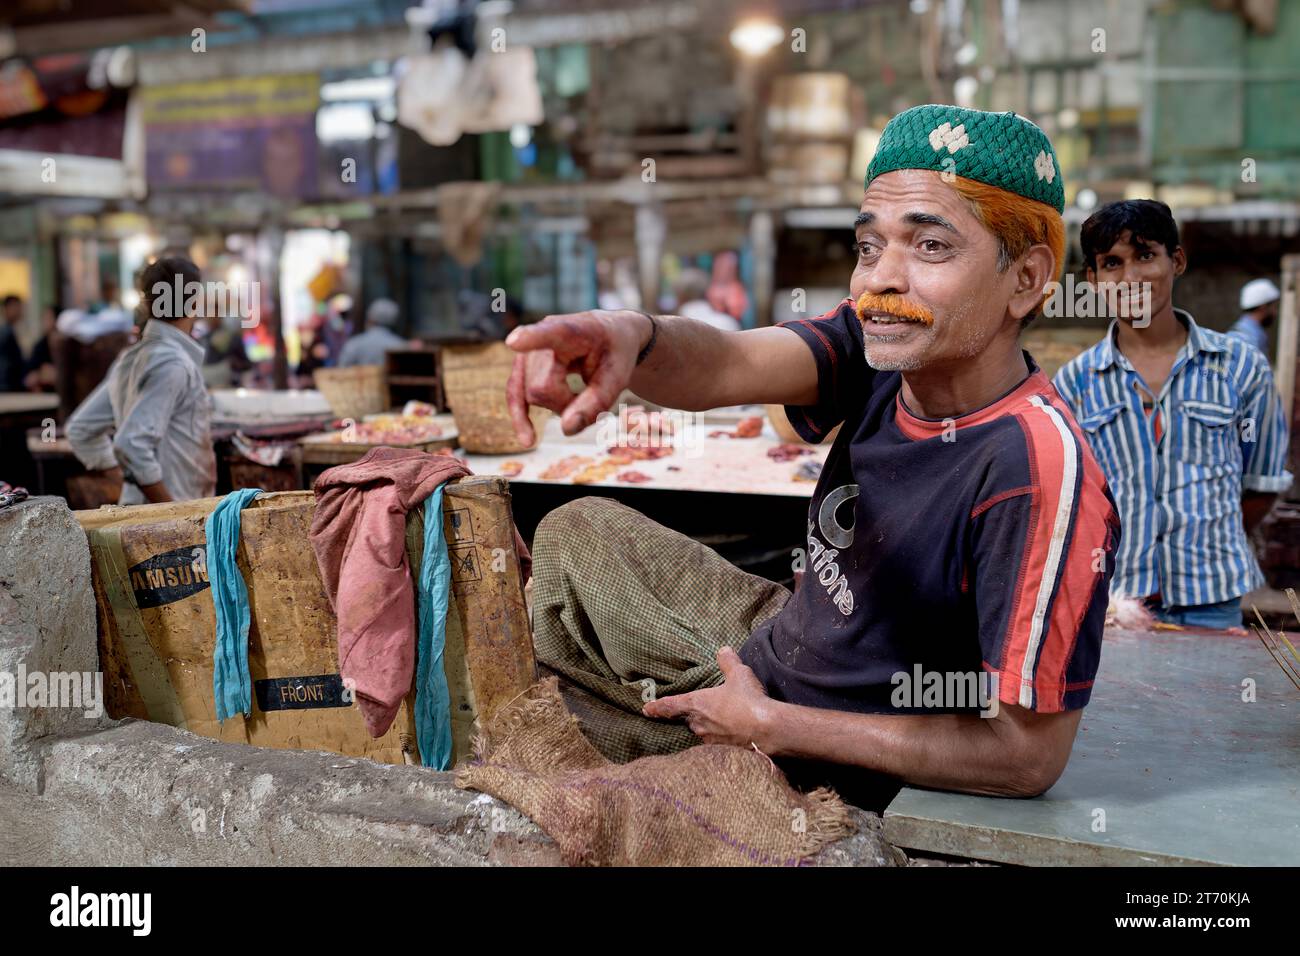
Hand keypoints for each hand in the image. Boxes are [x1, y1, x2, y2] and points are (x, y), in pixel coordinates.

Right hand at [505, 310, 650, 443]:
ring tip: (578, 393)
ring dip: (556, 406)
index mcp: (575, 330)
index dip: (532, 338)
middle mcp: (543, 333)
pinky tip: (528, 439)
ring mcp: (529, 349)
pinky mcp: (522, 365)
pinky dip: (521, 418)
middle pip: (541, 387)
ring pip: (530, 395)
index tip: (515, 342)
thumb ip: (596, 403)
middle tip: (592, 393)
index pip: (552, 333)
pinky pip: (514, 395)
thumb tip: (566, 429)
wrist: (610, 336)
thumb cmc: (615, 352)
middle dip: (565, 403)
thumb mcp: (619, 377)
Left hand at [641, 646, 775, 748]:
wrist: (767, 729)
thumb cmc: (748, 700)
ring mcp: (710, 740)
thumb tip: (723, 650)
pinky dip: (722, 736)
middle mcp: (698, 724)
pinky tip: (733, 733)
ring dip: (708, 726)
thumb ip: (728, 661)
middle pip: (688, 719)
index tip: (646, 709)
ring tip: (722, 721)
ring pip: (702, 731)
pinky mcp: (723, 752)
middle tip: (700, 710)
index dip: (657, 707)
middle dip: (692, 715)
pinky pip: (716, 743)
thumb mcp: (738, 674)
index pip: (670, 705)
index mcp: (696, 704)